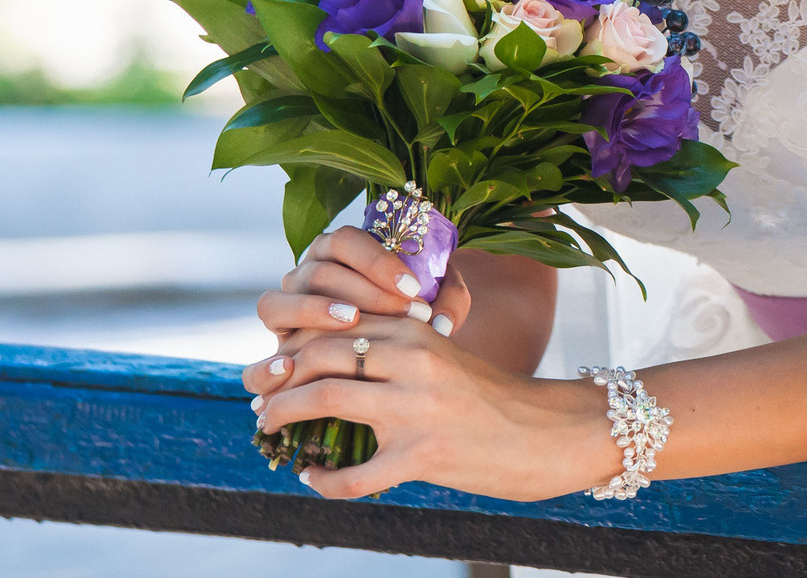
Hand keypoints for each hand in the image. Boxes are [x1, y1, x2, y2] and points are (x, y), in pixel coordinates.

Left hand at [241, 312, 617, 499]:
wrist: (547, 432)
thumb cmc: (492, 398)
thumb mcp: (444, 358)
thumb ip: (397, 351)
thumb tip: (334, 362)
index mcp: (417, 329)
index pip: (334, 325)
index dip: (290, 345)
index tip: (270, 366)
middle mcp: (413, 359)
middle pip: (319, 356)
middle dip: (276, 379)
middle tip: (258, 398)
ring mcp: (416, 407)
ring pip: (325, 401)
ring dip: (284, 417)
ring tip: (270, 429)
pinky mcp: (423, 453)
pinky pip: (353, 474)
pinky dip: (324, 482)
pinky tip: (313, 480)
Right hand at [253, 227, 471, 368]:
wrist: (389, 366)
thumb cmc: (411, 325)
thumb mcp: (436, 307)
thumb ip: (448, 301)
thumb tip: (441, 320)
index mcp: (340, 254)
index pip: (348, 241)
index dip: (377, 260)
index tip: (413, 287)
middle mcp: (305, 276)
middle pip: (320, 272)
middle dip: (363, 292)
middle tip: (401, 315)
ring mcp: (285, 312)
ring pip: (279, 302)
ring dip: (314, 311)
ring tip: (352, 323)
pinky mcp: (275, 353)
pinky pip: (255, 357)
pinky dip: (267, 363)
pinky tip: (291, 369)